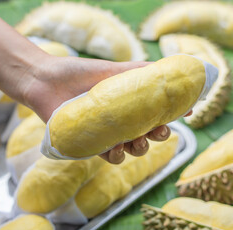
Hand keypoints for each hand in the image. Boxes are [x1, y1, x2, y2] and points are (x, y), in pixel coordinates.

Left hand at [21, 56, 191, 163]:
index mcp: (131, 105)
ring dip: (141, 149)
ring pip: (133, 150)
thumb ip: (143, 71)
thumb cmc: (82, 73)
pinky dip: (117, 156)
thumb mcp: (117, 69)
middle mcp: (122, 121)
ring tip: (137, 141)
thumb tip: (172, 73)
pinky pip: (110, 157)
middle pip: (148, 135)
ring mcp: (109, 134)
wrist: (48, 81)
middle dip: (158, 136)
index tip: (184, 115)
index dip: (170, 117)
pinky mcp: (93, 145)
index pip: (156, 115)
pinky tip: (116, 148)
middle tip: (159, 131)